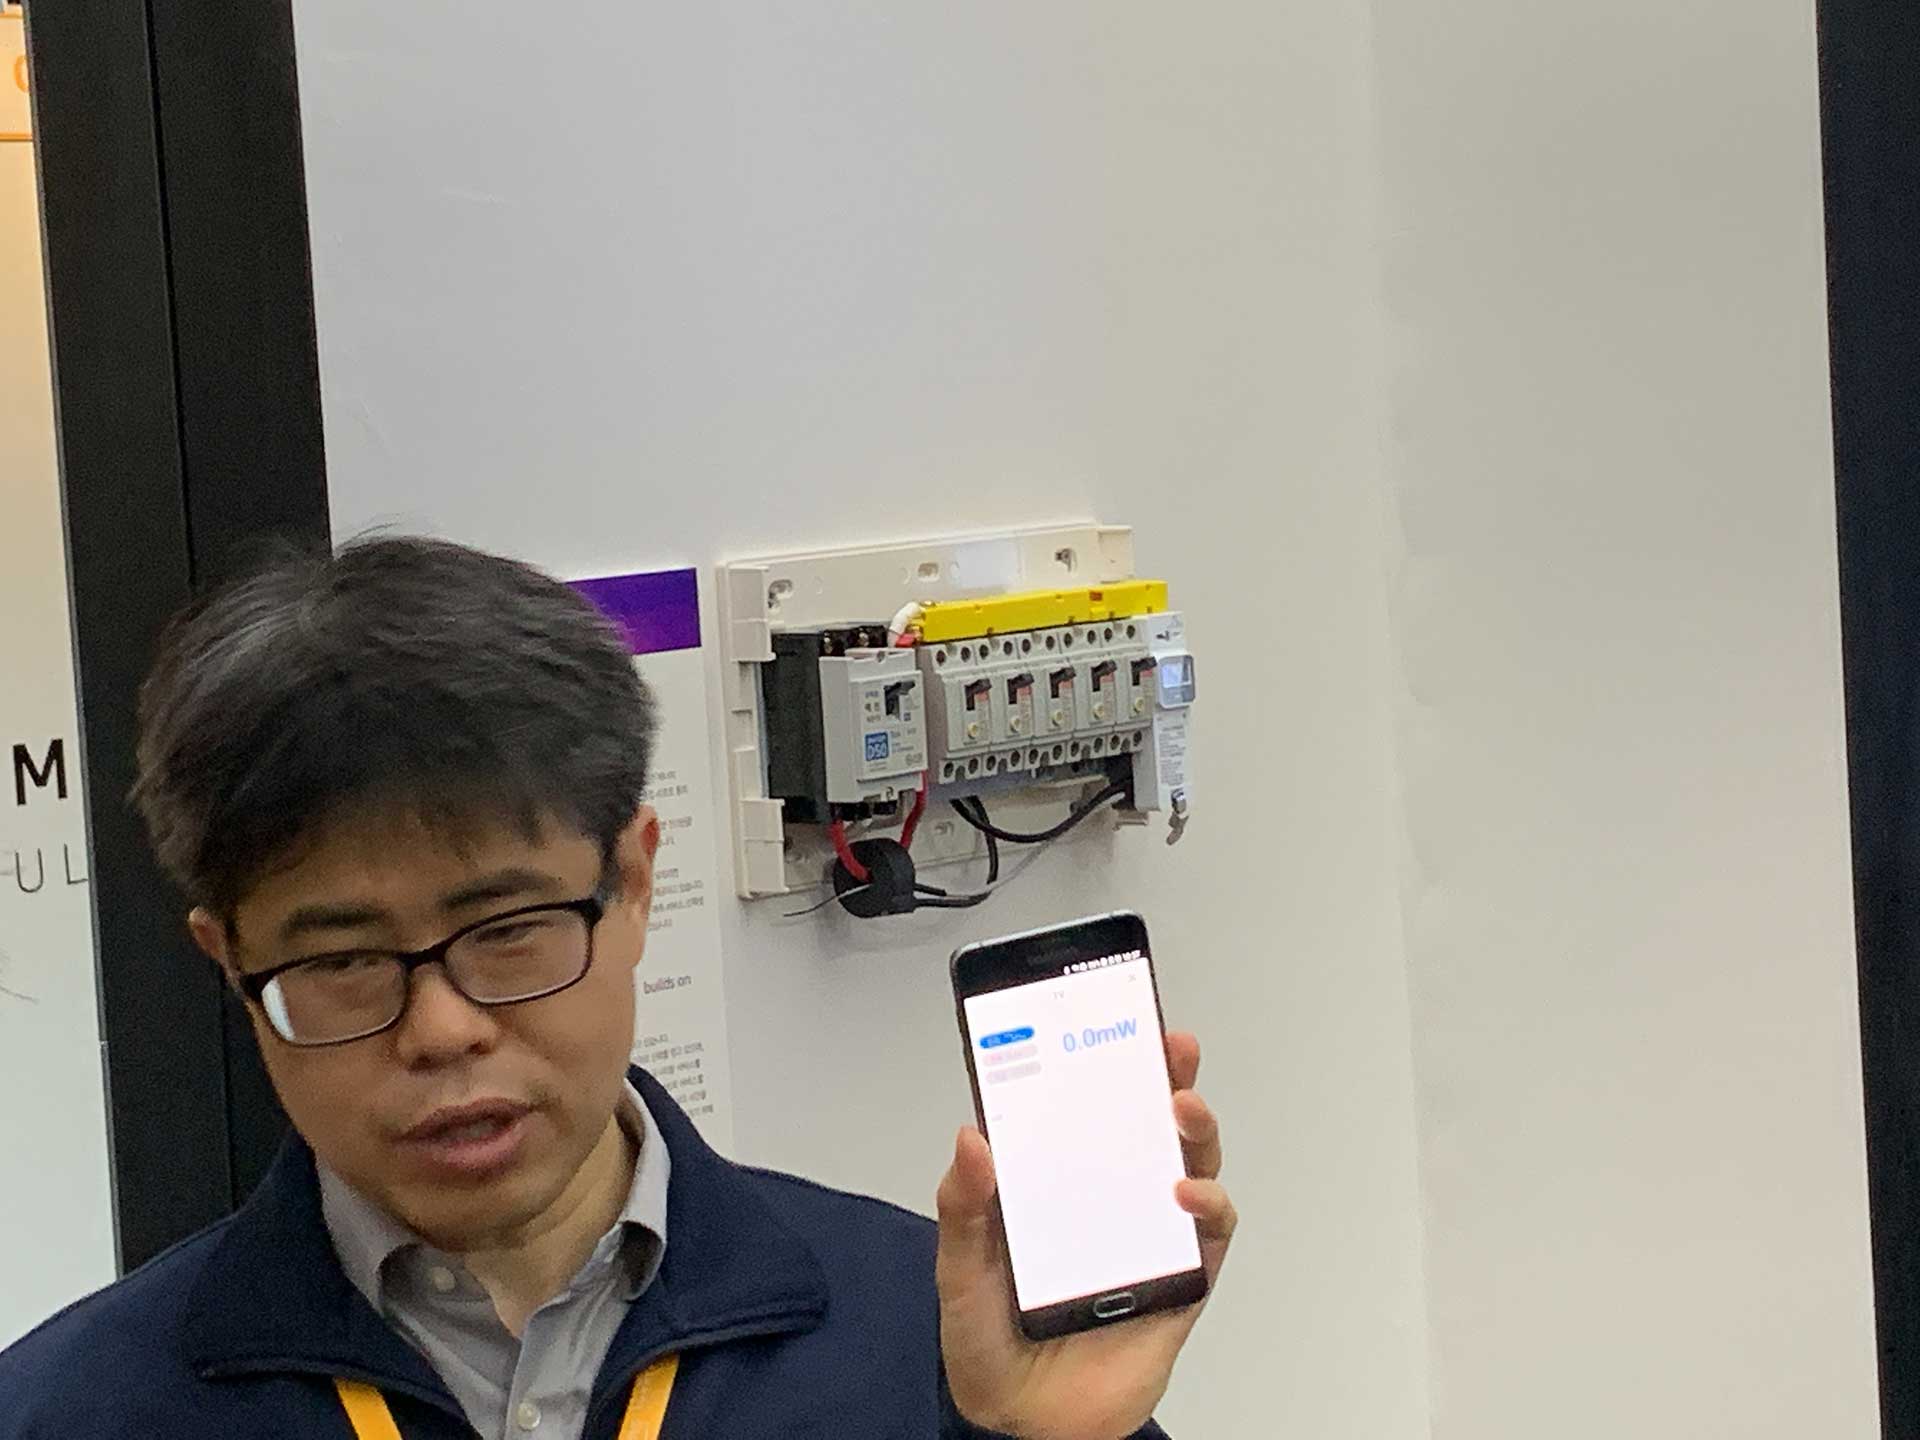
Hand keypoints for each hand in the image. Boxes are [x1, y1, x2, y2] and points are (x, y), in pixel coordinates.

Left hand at [936, 1031, 1235, 1439]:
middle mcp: (1106, 1196)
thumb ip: (963, 1204)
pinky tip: (1182, 1192)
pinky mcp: (1179, 1279)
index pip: (1081, 1105)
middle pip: (1146, 1122)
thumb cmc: (988, 1340)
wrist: (1020, 1424)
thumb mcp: (959, 1266)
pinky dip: (1206, 1203)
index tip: (1105, 1011)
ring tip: (1179, 1105)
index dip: (1098, 1057)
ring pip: (1189, 1163)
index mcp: (1054, 1180)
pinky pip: (1208, 1231)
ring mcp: (1146, 1233)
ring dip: (1193, 1128)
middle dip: (1164, 1074)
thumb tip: (972, 1137)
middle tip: (1168, 1043)